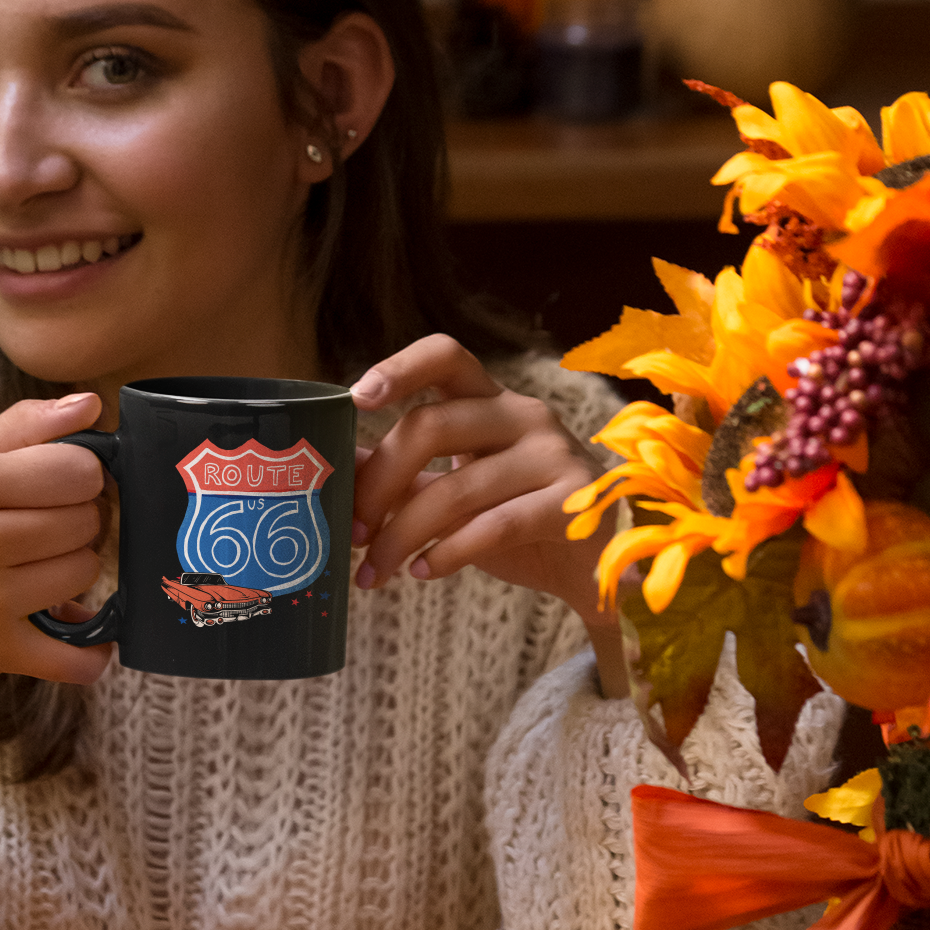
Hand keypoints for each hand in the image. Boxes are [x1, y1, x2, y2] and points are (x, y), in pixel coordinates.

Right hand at [0, 393, 110, 744]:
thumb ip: (14, 432)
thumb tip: (91, 406)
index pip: (75, 469)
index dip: (80, 476)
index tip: (59, 485)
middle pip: (85, 520)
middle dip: (75, 522)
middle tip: (43, 530)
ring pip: (85, 573)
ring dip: (73, 573)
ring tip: (37, 570)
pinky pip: (74, 658)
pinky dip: (88, 654)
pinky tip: (79, 635)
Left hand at [350, 335, 626, 693]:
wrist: (594, 570)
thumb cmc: (517, 522)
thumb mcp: (454, 491)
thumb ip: (403, 475)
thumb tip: (335, 465)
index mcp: (491, 401)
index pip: (446, 357)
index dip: (398, 368)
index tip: (355, 398)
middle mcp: (524, 416)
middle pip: (432, 425)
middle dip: (379, 483)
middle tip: (352, 532)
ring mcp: (553, 456)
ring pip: (456, 487)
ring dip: (402, 537)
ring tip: (375, 572)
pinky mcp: (573, 503)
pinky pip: (494, 526)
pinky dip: (447, 554)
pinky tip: (423, 573)